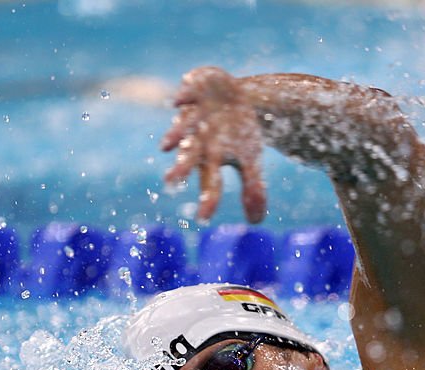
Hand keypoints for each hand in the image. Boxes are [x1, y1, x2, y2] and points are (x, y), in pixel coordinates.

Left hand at [160, 66, 267, 222]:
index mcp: (212, 159)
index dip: (209, 199)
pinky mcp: (194, 91)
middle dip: (182, 169)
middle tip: (172, 183)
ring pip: (183, 126)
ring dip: (176, 134)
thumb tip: (256, 222)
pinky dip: (184, 96)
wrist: (234, 97)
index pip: (212, 183)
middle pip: (190, 157)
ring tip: (168, 146)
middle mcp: (198, 140)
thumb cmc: (239, 134)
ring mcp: (194, 115)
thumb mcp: (250, 159)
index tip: (204, 219)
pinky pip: (187, 92)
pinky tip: (179, 100)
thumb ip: (253, 188)